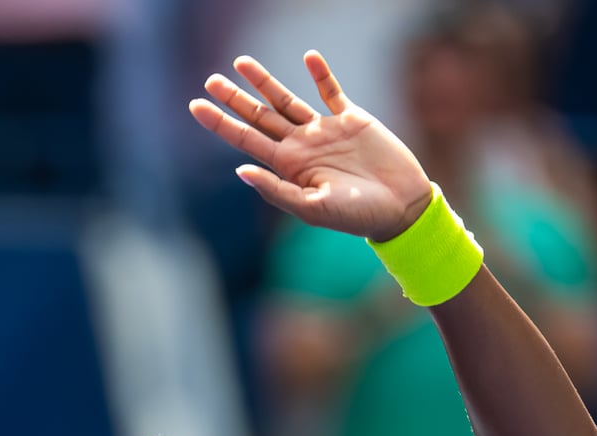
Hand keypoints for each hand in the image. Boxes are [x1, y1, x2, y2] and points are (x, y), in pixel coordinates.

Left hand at [189, 52, 433, 242]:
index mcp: (288, 167)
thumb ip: (277, 190)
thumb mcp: (313, 208)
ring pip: (287, 101)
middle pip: (260, 116)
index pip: (246, 140)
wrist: (401, 208)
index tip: (195, 106)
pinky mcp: (352, 120)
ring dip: (265, 82)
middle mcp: (301, 146)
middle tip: (210, 80)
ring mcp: (325, 131)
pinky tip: (309, 58)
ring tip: (241, 62)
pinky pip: (332, 92)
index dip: (220, 123)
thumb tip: (240, 171)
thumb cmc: (357, 216)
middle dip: (234, 99)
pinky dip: (321, 74)